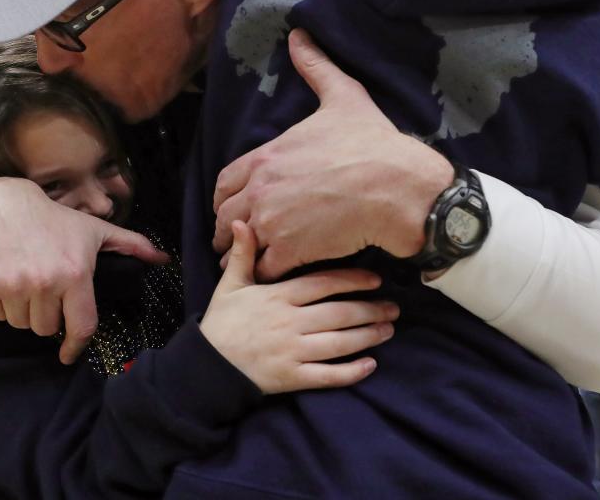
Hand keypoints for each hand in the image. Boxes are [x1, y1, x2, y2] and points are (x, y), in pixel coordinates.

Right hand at [0, 178, 169, 364]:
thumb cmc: (52, 219)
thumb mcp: (94, 229)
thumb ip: (131, 245)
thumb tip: (163, 258)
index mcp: (75, 273)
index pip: (81, 325)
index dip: (76, 346)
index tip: (69, 354)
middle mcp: (44, 283)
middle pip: (47, 328)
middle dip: (47, 314)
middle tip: (44, 288)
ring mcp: (12, 286)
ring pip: (21, 324)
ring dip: (23, 310)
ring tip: (25, 280)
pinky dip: (1, 304)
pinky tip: (6, 278)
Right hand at [200, 221, 398, 393]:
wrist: (206, 366)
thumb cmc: (221, 322)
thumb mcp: (230, 285)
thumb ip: (243, 255)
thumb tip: (242, 222)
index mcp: (278, 297)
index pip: (323, 284)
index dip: (352, 280)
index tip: (375, 278)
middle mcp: (290, 322)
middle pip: (338, 313)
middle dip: (370, 309)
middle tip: (393, 307)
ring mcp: (292, 351)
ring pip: (339, 343)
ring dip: (367, 336)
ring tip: (388, 329)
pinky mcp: (292, 377)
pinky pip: (328, 375)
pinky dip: (351, 372)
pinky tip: (370, 365)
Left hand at [213, 29, 453, 280]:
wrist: (399, 187)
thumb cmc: (373, 143)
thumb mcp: (342, 96)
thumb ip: (316, 68)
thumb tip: (300, 35)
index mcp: (266, 157)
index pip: (223, 184)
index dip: (226, 198)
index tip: (235, 207)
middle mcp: (261, 190)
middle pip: (224, 219)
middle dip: (228, 230)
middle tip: (240, 240)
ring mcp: (273, 223)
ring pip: (239, 248)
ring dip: (243, 255)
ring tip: (255, 261)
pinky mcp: (291, 251)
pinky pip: (263, 270)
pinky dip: (266, 274)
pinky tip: (277, 273)